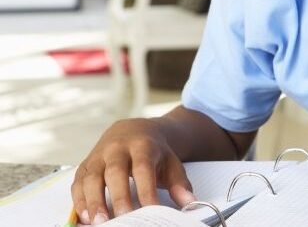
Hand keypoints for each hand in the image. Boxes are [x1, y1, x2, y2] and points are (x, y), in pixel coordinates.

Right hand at [71, 118, 195, 223]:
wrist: (132, 130)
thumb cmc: (153, 150)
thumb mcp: (171, 161)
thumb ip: (179, 182)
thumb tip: (189, 203)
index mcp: (142, 145)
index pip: (143, 168)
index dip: (146, 190)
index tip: (152, 210)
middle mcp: (117, 148)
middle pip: (115, 171)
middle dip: (118, 197)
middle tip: (122, 219)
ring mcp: (99, 155)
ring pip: (92, 177)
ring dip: (93, 201)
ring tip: (99, 223)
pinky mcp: (86, 164)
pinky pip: (78, 182)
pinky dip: (79, 200)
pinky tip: (84, 217)